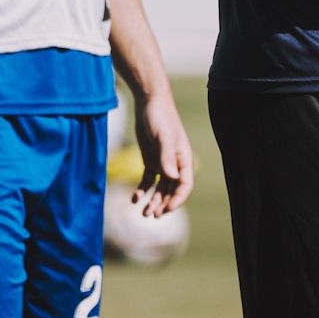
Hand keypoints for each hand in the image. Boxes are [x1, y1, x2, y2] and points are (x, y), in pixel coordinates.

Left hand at [131, 90, 193, 217]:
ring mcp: (163, 162)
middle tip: (152, 216)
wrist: (149, 101)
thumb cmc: (159, 117)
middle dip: (164, 205)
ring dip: (154, 201)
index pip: (184, 185)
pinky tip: (134, 199)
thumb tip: (172, 178)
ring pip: (160, 188)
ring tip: (143, 213)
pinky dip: (142, 190)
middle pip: (172, 190)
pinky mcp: (150, 159)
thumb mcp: (162, 137)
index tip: (167, 210)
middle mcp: (175, 163)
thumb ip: (167, 157)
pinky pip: (148, 180)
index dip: (177, 200)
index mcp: (183, 159)